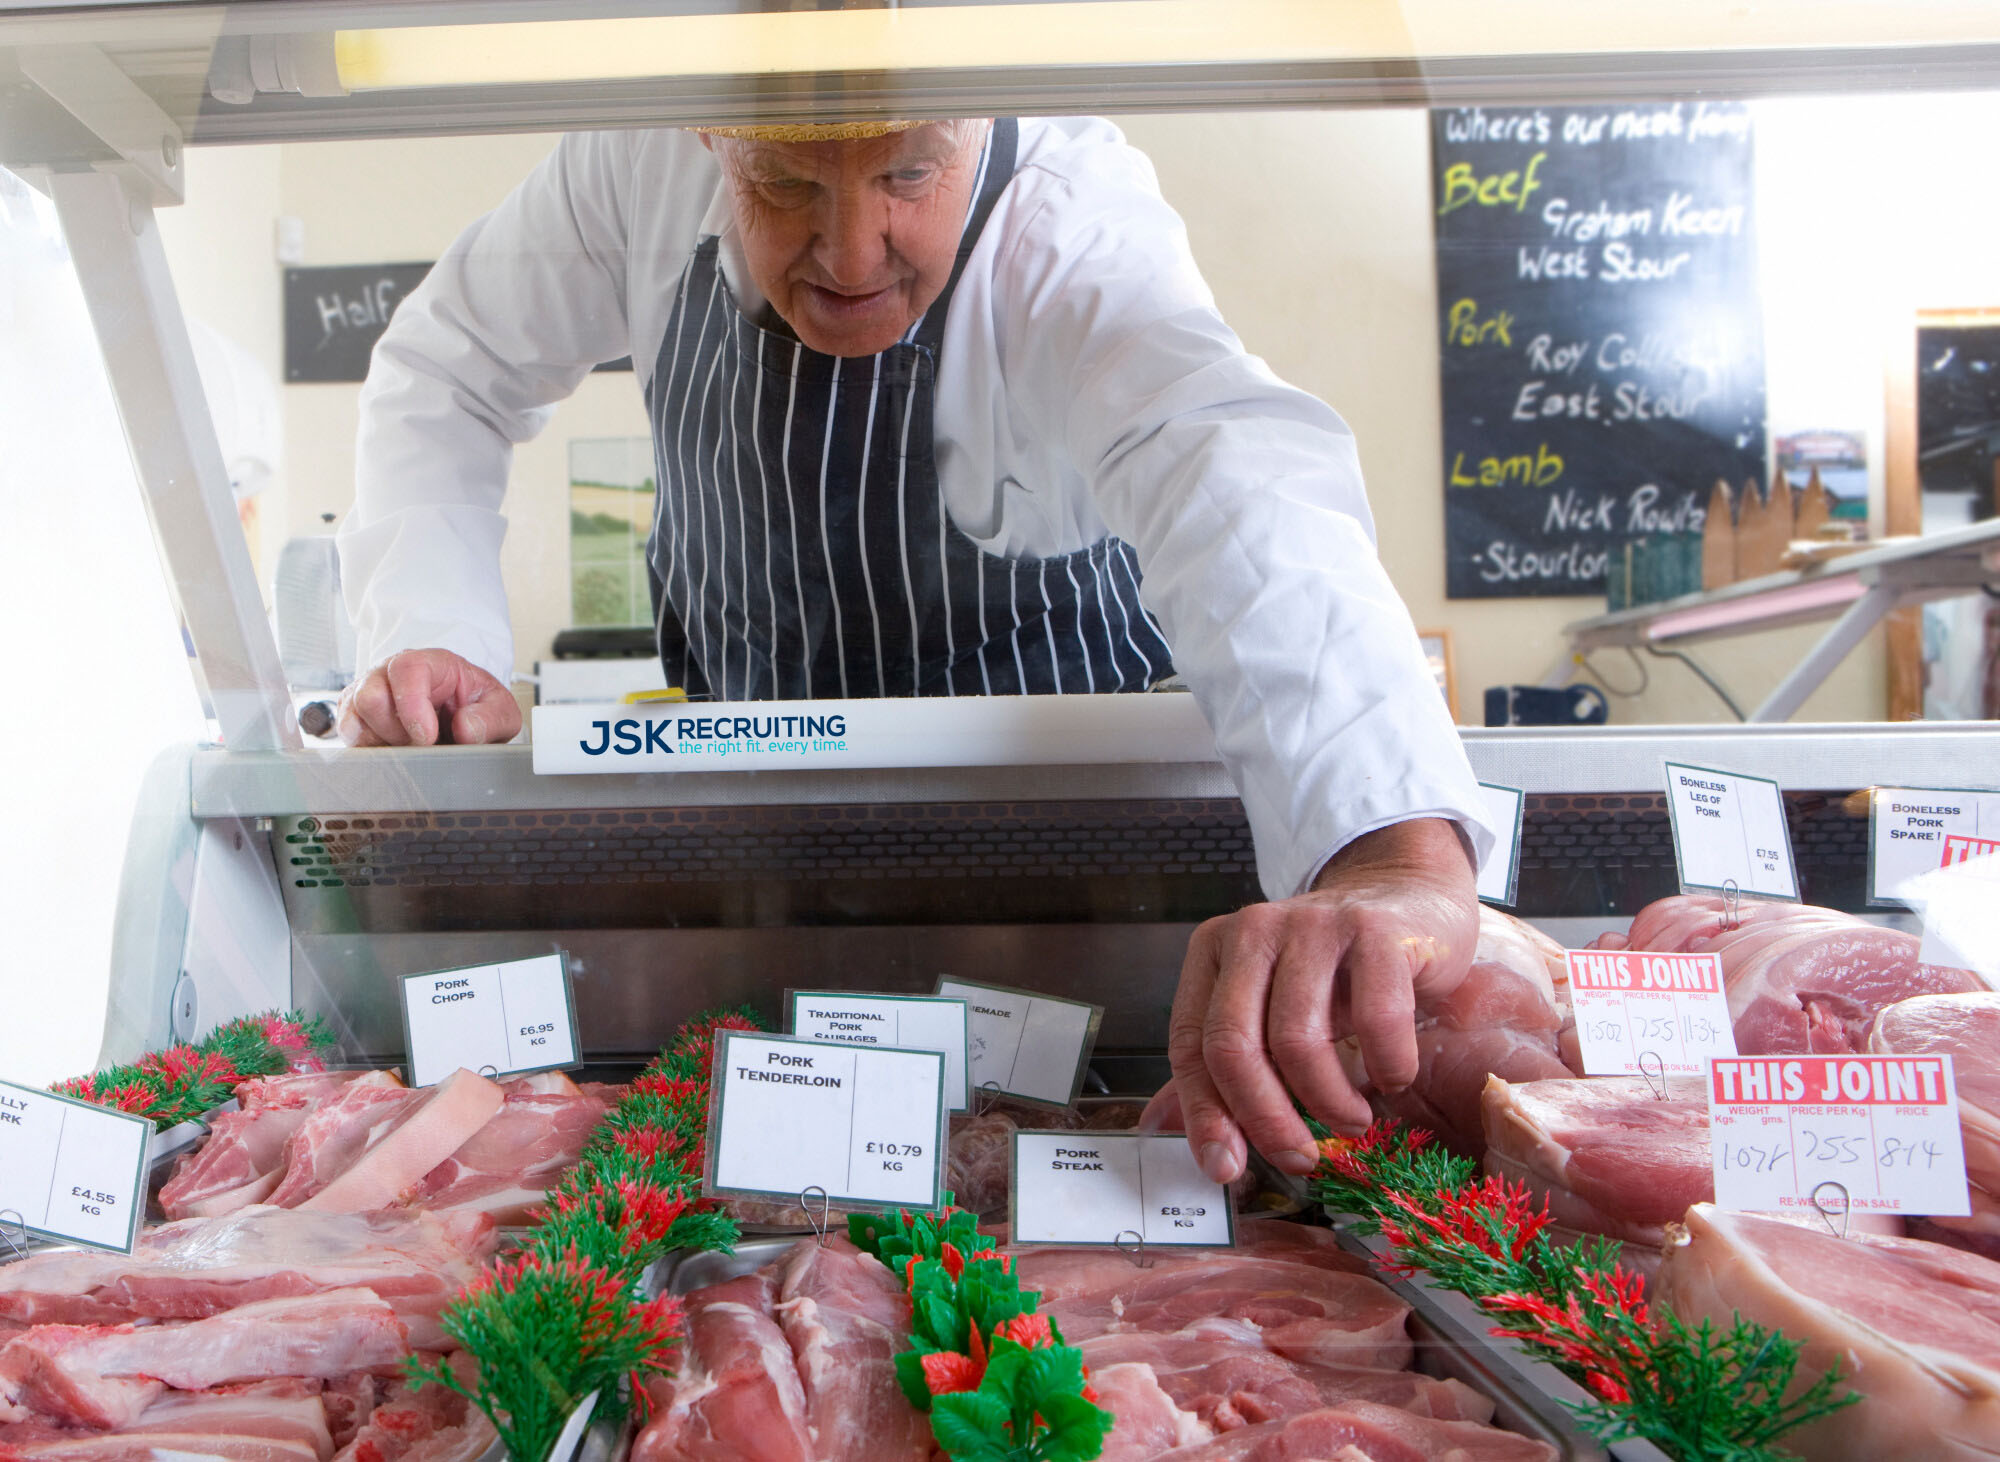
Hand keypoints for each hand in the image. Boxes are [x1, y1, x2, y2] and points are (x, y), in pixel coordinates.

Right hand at [338, 649, 521, 746]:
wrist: (458, 714)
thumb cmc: (474, 706)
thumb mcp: (500, 710)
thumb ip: (491, 718)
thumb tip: (466, 728)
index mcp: (429, 663)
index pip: (406, 669)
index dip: (411, 704)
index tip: (426, 736)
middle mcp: (390, 674)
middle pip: (370, 696)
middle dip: (396, 730)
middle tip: (421, 742)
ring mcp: (368, 693)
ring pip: (354, 718)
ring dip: (383, 742)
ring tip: (409, 745)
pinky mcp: (355, 717)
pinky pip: (348, 735)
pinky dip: (370, 749)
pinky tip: (392, 749)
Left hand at [1164, 817, 1477, 1184]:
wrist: (1410, 899)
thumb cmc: (1337, 969)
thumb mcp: (1268, 1009)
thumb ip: (1216, 1066)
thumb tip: (1156, 1129)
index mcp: (1214, 950)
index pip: (1191, 1044)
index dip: (1205, 1114)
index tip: (1226, 1167)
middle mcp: (1254, 930)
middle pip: (1233, 1044)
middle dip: (1263, 1118)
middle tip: (1297, 1158)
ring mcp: (1314, 924)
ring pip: (1297, 1039)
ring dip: (1328, 1102)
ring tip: (1352, 1120)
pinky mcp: (1375, 929)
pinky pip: (1374, 1019)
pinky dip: (1385, 1067)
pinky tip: (1393, 1078)